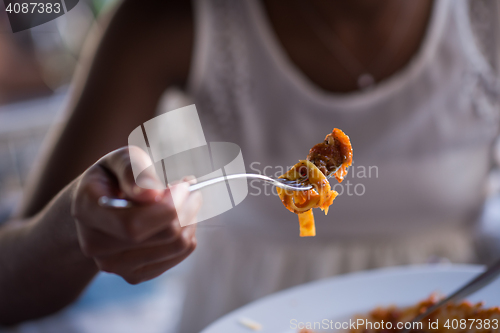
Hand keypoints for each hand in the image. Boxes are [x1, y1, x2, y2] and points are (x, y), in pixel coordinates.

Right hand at [71, 146, 200, 283]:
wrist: (98, 206)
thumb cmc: (113, 178)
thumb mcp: (120, 159)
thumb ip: (133, 170)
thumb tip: (152, 194)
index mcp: (87, 211)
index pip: (134, 224)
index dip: (168, 206)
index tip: (183, 185)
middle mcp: (96, 245)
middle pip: (163, 235)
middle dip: (185, 207)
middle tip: (188, 187)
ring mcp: (115, 265)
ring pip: (176, 246)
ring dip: (189, 218)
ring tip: (184, 200)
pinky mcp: (135, 275)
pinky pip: (179, 255)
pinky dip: (187, 232)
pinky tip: (176, 217)